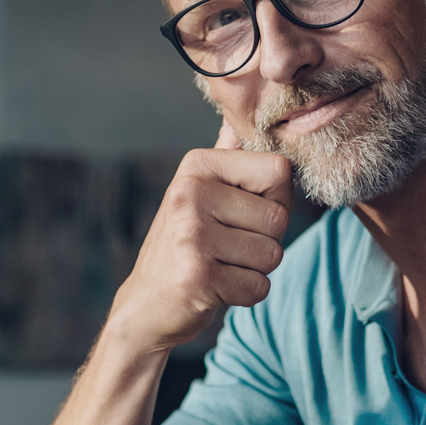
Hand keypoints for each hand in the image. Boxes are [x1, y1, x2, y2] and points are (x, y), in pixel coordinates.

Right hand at [105, 123, 292, 352]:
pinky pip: (258, 287)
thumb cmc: (185, 246)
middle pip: (279, 218)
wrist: (146, 305)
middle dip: (265, 241)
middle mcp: (191, 193)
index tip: (241, 213)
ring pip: (273, 255)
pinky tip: (215, 287)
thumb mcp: (198, 194)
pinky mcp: (198, 275)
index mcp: (197, 166)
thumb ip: (225, 159)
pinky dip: (244, 294)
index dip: (274, 200)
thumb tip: (238, 119)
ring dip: (255, 270)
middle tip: (227, 247)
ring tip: (220, 265)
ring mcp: (192, 234)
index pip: (279, 171)